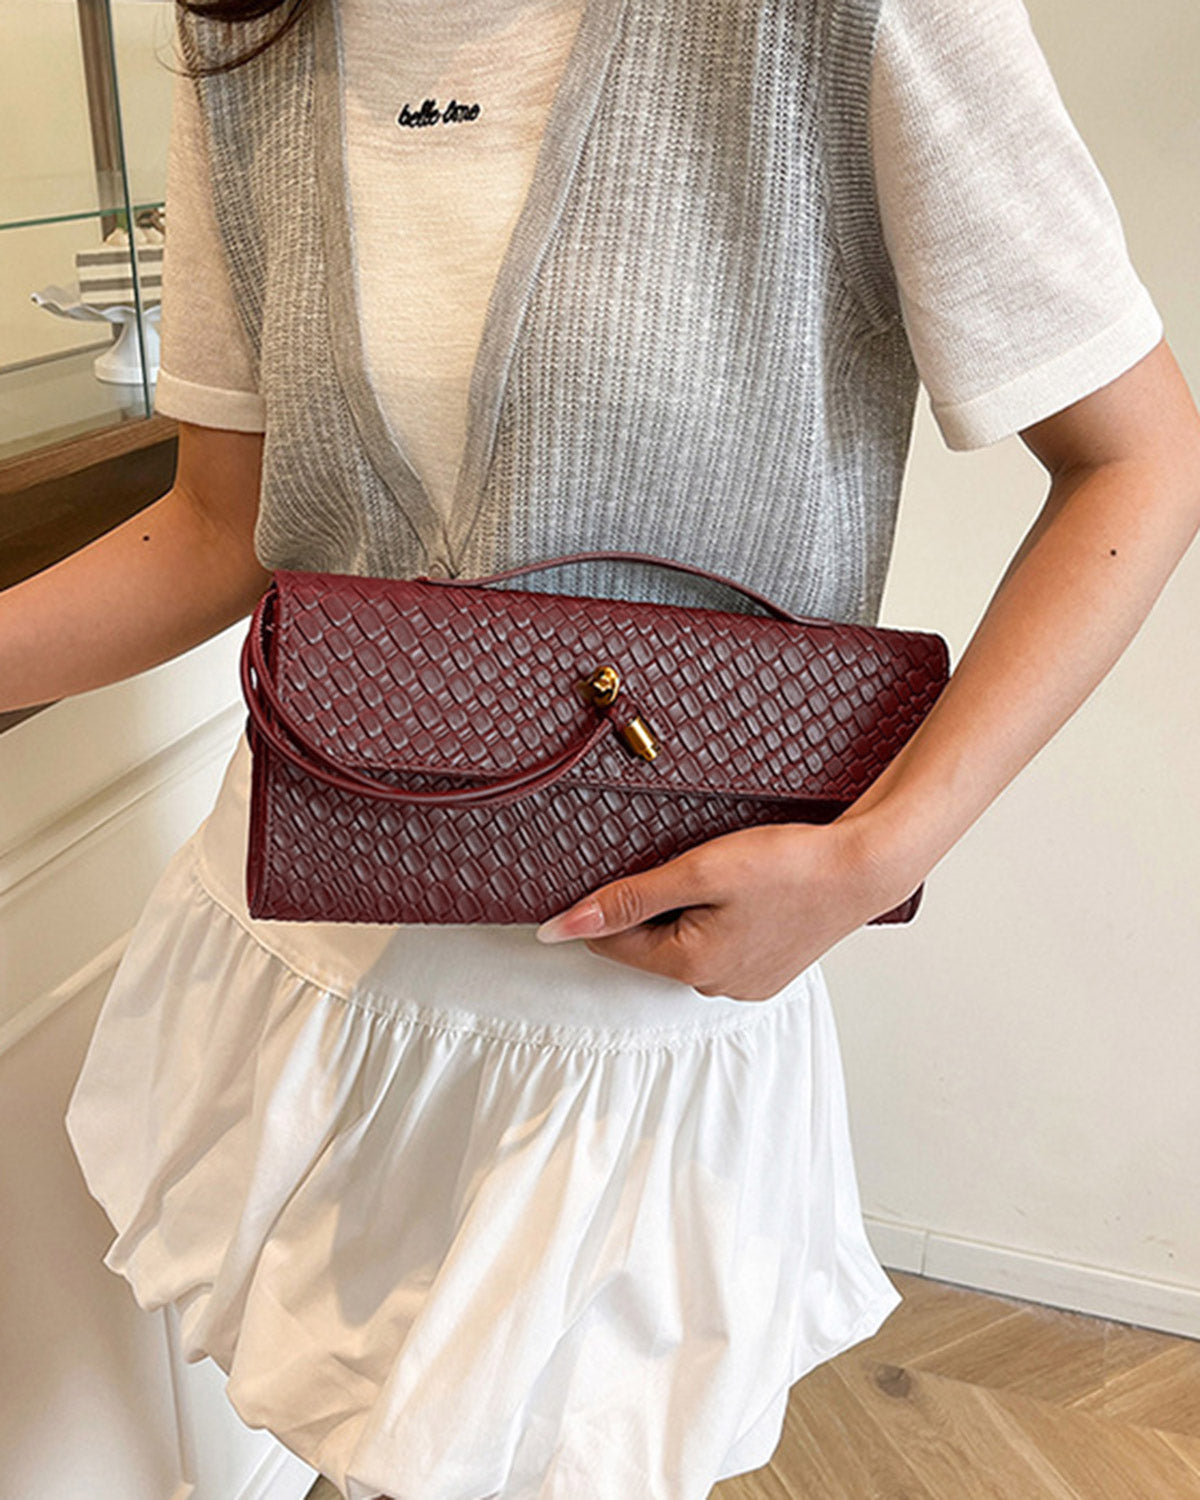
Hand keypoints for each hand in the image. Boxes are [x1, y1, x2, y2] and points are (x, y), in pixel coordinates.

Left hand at [533, 818, 907, 1001]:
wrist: (861, 868)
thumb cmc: (786, 864)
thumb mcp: (697, 871)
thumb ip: (627, 899)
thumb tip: (560, 927)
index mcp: (689, 966)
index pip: (612, 943)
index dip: (613, 902)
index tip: (635, 868)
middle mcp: (712, 987)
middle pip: (648, 946)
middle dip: (656, 907)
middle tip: (694, 866)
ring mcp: (743, 985)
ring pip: (684, 946)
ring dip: (689, 913)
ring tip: (727, 878)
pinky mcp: (766, 975)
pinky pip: (719, 950)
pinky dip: (719, 922)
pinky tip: (747, 896)